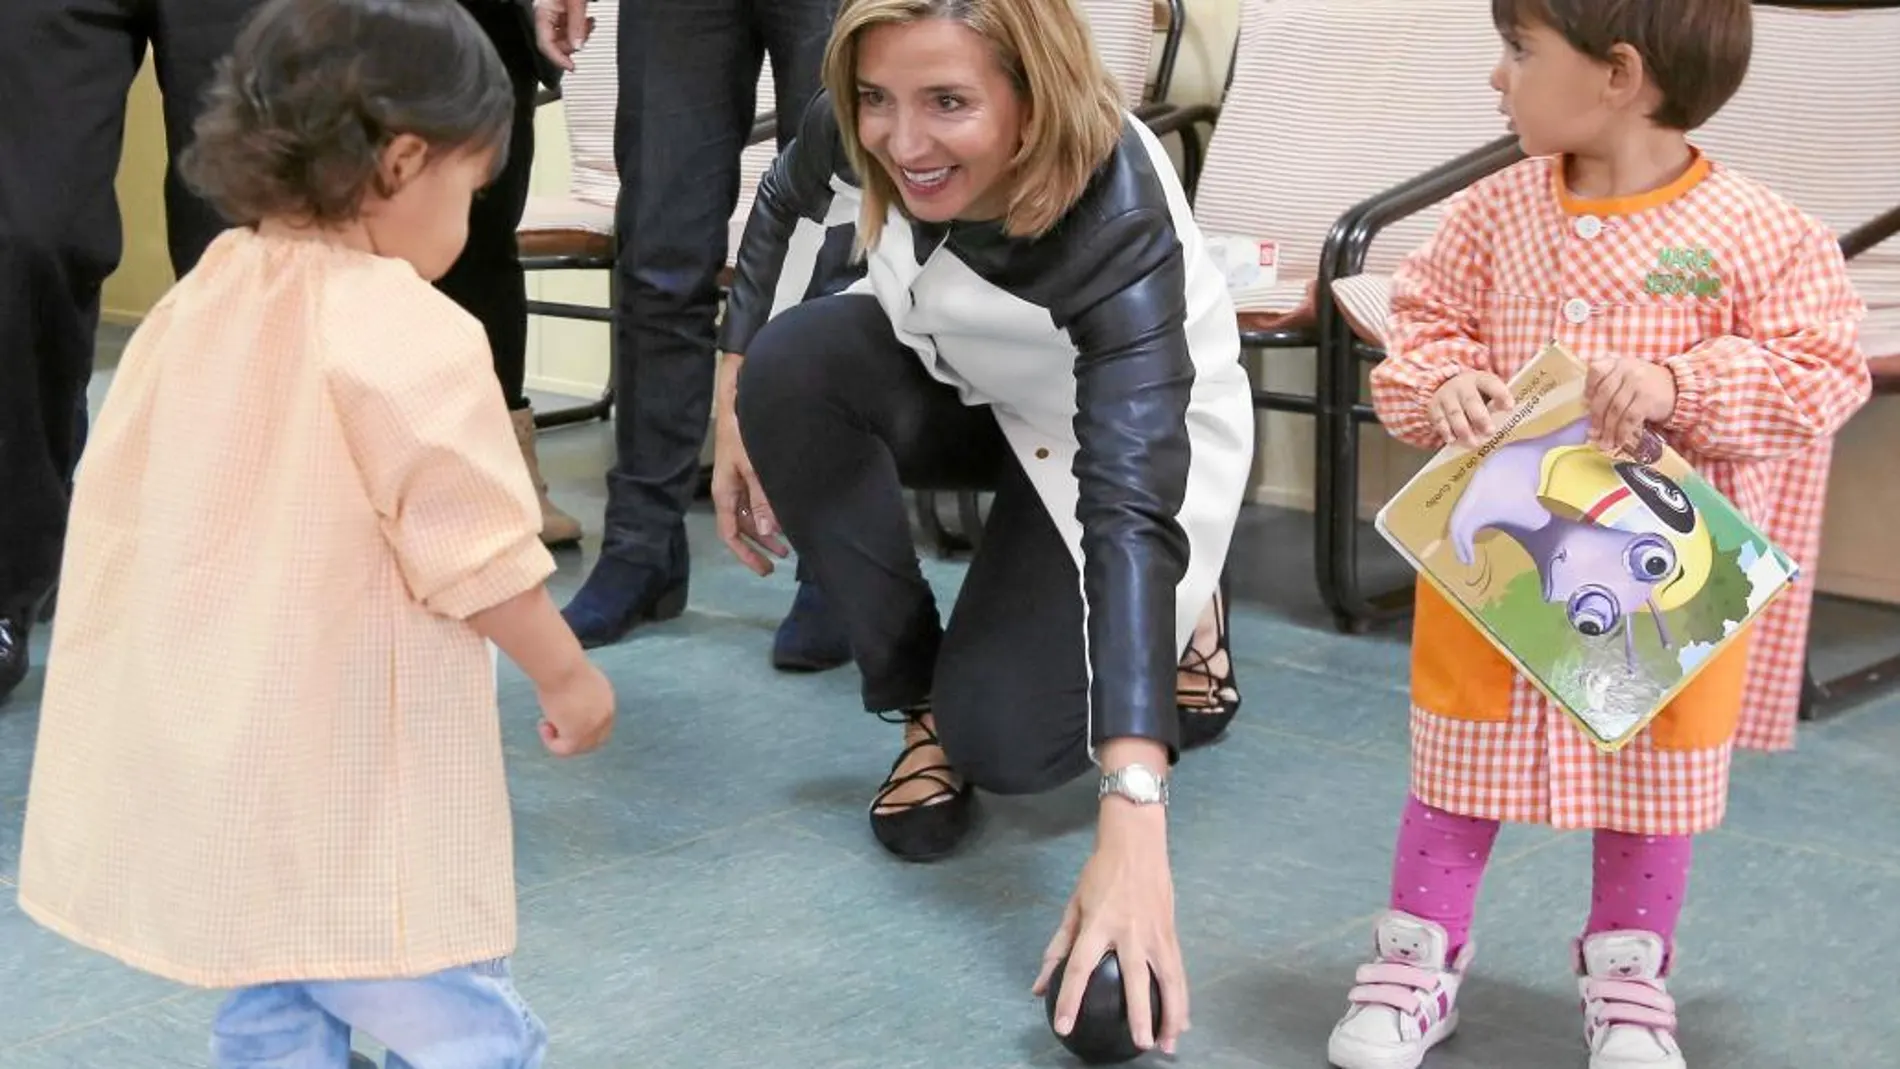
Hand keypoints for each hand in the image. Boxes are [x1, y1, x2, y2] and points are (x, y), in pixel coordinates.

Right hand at [532, 0, 591, 70]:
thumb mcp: (576, 2)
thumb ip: (576, 24)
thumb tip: (577, 47)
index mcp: (542, 12)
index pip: (545, 45)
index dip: (558, 59)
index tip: (571, 67)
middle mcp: (546, 14)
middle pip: (556, 43)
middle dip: (573, 44)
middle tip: (585, 36)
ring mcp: (554, 13)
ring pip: (565, 37)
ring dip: (579, 36)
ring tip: (588, 24)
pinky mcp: (563, 10)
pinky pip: (570, 28)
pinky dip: (581, 29)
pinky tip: (587, 21)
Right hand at [536, 661, 613, 756]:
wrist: (562, 667)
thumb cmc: (562, 667)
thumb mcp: (574, 681)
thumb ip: (576, 696)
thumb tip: (564, 706)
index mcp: (607, 699)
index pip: (601, 723)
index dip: (581, 727)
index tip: (562, 721)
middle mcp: (606, 715)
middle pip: (593, 739)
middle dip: (571, 736)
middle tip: (552, 727)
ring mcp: (594, 727)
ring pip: (578, 746)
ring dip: (559, 738)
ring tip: (545, 723)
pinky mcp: (579, 735)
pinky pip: (565, 749)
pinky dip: (551, 742)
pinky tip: (543, 726)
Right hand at [710, 394, 787, 575]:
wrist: (737, 401)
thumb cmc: (743, 433)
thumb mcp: (754, 468)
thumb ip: (762, 500)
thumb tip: (767, 532)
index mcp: (724, 494)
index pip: (730, 534)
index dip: (745, 554)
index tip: (764, 568)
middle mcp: (729, 492)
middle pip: (741, 529)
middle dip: (759, 546)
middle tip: (779, 562)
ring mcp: (737, 483)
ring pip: (750, 517)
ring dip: (766, 532)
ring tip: (786, 546)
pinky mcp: (747, 473)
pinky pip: (755, 503)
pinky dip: (768, 515)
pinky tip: (782, 519)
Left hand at [1032, 804, 1187, 1055]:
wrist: (1136, 844)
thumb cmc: (1100, 873)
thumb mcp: (1073, 906)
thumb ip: (1058, 947)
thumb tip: (1040, 987)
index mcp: (1099, 924)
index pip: (1081, 967)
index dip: (1070, 998)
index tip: (1064, 1025)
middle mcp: (1130, 932)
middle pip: (1137, 979)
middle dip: (1141, 1013)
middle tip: (1141, 1044)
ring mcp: (1155, 933)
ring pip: (1169, 980)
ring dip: (1172, 1014)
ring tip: (1168, 1045)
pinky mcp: (1171, 933)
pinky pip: (1179, 972)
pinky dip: (1182, 998)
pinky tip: (1182, 1022)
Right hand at [1428, 370, 1512, 448]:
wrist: (1448, 389)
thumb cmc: (1475, 396)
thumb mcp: (1487, 393)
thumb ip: (1496, 404)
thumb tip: (1504, 418)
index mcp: (1480, 380)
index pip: (1491, 384)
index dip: (1501, 395)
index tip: (1509, 407)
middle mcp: (1462, 385)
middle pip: (1471, 400)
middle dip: (1480, 417)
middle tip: (1490, 432)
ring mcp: (1446, 396)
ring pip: (1454, 413)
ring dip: (1464, 429)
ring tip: (1473, 443)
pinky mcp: (1434, 407)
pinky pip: (1439, 420)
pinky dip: (1446, 431)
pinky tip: (1453, 440)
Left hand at [1585, 357, 1675, 453]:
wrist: (1679, 388)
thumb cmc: (1646, 386)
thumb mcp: (1627, 378)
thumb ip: (1608, 389)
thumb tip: (1589, 418)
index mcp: (1618, 362)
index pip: (1596, 371)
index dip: (1588, 390)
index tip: (1585, 407)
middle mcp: (1627, 369)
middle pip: (1604, 395)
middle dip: (1596, 417)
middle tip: (1592, 433)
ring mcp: (1638, 383)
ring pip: (1615, 409)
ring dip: (1608, 430)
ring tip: (1604, 443)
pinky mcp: (1647, 399)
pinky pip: (1629, 418)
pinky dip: (1622, 432)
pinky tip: (1619, 440)